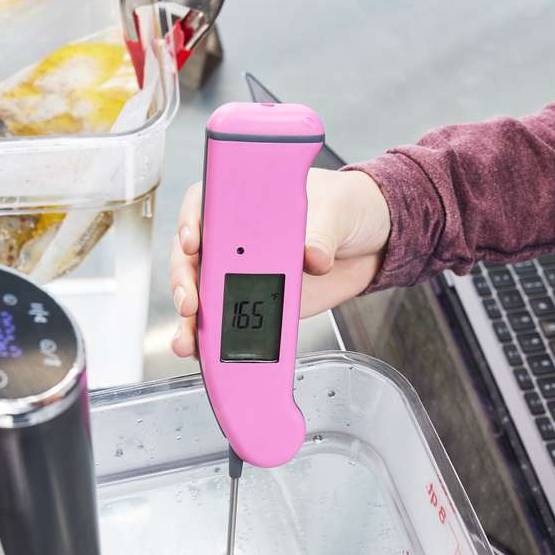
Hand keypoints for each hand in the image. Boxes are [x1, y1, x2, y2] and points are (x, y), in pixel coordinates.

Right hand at [168, 168, 391, 356]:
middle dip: (185, 282)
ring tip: (188, 341)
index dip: (190, 222)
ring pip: (203, 294)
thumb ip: (322, 232)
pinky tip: (206, 354)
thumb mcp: (336, 210)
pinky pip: (228, 321)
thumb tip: (312, 255)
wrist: (369, 244)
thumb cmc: (344, 208)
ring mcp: (242, 272)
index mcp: (246, 201)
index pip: (204, 204)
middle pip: (192, 257)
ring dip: (190, 321)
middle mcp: (235, 236)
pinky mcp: (257, 302)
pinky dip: (213, 340)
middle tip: (191, 303)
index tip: (192, 242)